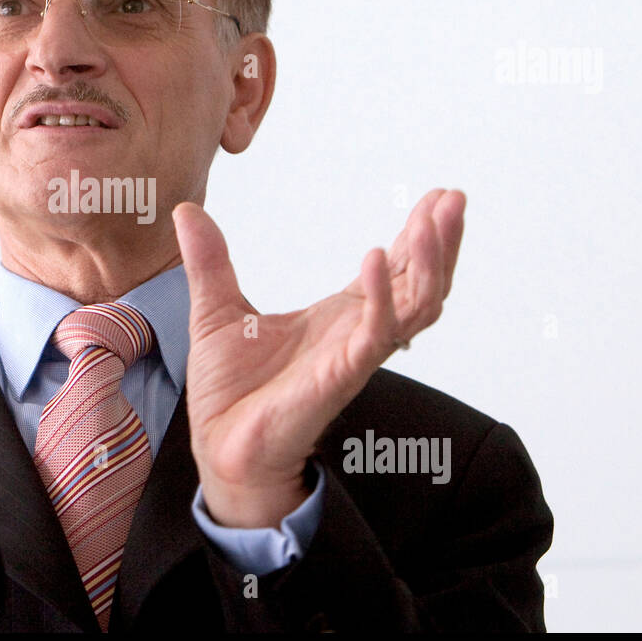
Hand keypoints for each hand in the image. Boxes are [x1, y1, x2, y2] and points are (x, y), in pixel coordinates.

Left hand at [172, 189, 465, 528]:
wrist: (218, 443)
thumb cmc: (230, 390)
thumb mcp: (215, 309)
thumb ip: (209, 260)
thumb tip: (186, 212)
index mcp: (340, 317)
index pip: (395, 269)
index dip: (418, 235)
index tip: (436, 197)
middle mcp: (357, 334)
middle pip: (421, 284)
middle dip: (441, 241)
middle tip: (455, 198)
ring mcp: (353, 355)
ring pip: (415, 308)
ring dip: (429, 263)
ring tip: (434, 220)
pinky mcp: (339, 376)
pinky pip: (374, 335)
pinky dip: (382, 297)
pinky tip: (376, 259)